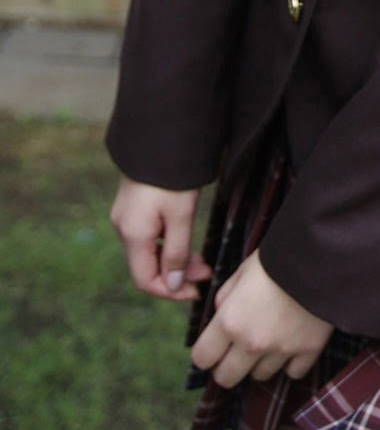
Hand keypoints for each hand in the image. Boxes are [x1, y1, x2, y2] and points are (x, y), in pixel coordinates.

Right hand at [110, 175, 213, 300]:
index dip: (169, 292)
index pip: (145, 279)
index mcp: (132, 234)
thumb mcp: (181, 216)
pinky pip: (148, 234)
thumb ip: (177, 253)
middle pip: (147, 265)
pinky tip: (186, 240)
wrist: (160, 137)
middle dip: (176, 274)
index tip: (195, 292)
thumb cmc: (173, 176)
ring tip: (202, 260)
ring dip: (174, 258)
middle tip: (206, 273)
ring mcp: (126, 216)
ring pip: (150, 250)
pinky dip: (167, 242)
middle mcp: (123, 227)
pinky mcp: (133, 205)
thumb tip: (172, 286)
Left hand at [190, 249, 333, 388]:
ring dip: (261, 362)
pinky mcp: (309, 350)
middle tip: (237, 352)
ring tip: (270, 340)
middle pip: (227, 378)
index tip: (213, 347)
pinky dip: (291, 363)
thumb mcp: (242, 271)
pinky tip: (293, 344)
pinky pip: (293, 372)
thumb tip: (222, 314)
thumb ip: (226, 297)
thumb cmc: (277, 258)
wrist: (321, 254)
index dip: (205, 353)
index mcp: (230, 321)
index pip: (202, 358)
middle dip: (227, 367)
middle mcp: (252, 343)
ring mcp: (281, 350)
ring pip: (261, 376)